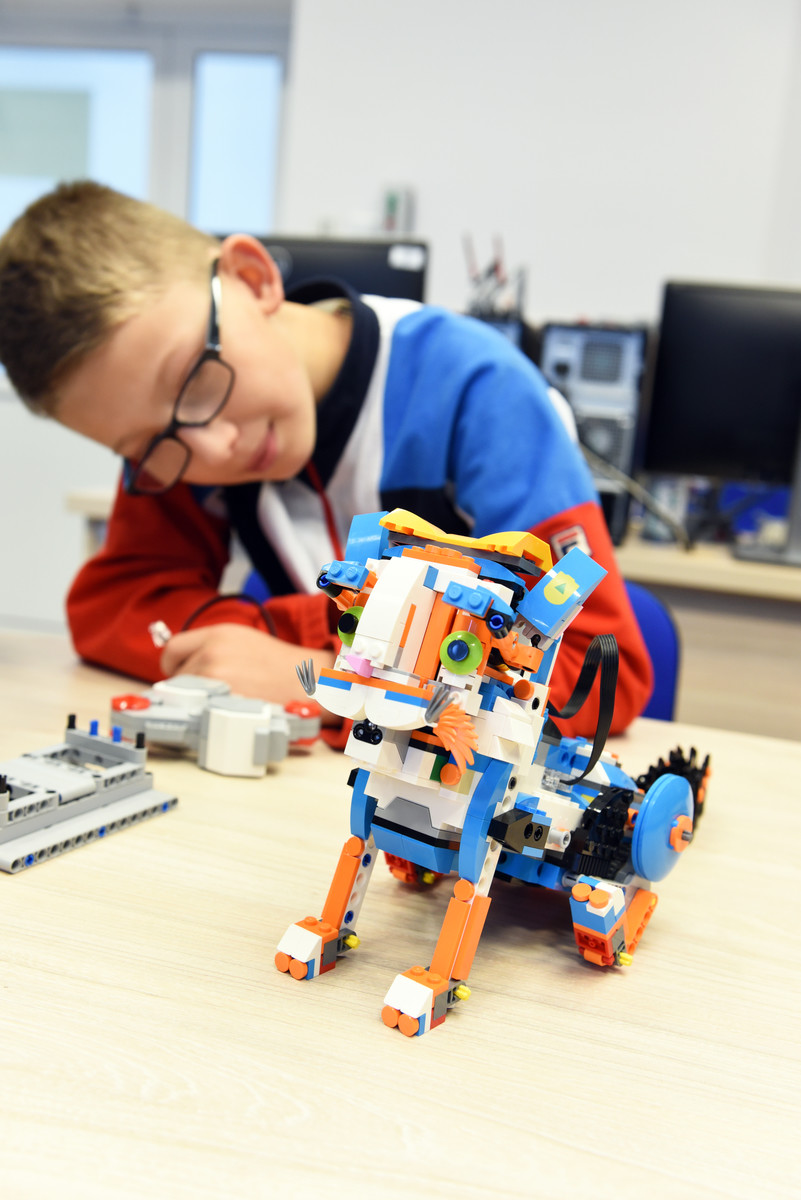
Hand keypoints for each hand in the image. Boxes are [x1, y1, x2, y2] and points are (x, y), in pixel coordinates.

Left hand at [160, 623, 335, 713]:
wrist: (311, 682)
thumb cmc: (280, 665)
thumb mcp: (243, 640)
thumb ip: (211, 647)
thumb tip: (184, 665)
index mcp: (217, 635)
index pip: (171, 649)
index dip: (174, 664)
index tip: (182, 673)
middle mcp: (212, 655)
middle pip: (176, 677)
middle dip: (190, 685)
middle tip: (214, 691)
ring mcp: (215, 682)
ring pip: (186, 698)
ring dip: (199, 703)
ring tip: (227, 702)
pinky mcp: (221, 706)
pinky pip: (198, 715)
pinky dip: (206, 717)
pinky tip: (226, 714)